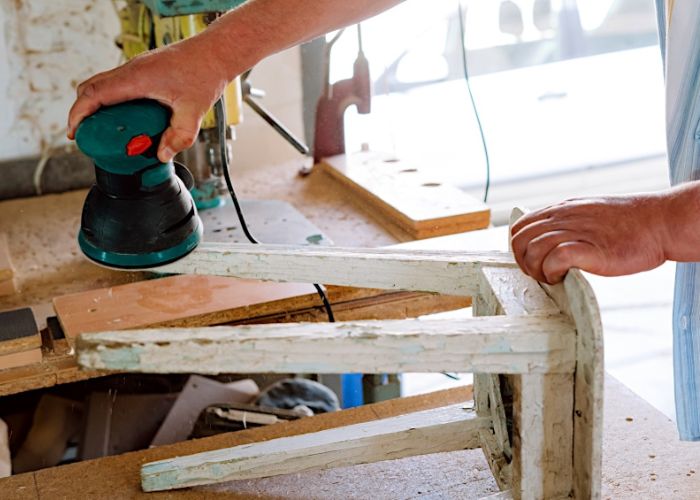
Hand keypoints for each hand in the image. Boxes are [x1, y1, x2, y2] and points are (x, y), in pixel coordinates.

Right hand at [67, 36, 229, 161]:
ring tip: (104, 131)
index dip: (78, 114)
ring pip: (102, 84)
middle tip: (86, 135)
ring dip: (96, 105)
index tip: (74, 132)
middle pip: (91, 88)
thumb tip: (162, 155)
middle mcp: (131, 70)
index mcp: (136, 78)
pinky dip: (111, 100)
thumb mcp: (193, 113)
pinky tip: (125, 119)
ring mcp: (136, 68)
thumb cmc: (205, 74)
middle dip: (82, 112)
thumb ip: (178, 137)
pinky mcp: (143, 70)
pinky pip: (117, 84)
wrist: (215, 53)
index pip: (94, 94)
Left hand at [510, 193, 669, 283]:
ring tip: (553, 278)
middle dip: (524, 262)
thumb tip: (550, 241)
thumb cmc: (630, 223)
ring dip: (537, 270)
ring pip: (532, 250)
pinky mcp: (588, 249)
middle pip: (519, 240)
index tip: (534, 262)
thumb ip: (566, 224)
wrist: (660, 222)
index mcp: (561, 210)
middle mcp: (563, 218)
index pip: (520, 227)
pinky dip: (552, 272)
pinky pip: (554, 258)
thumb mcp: (588, 214)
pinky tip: (563, 277)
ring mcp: (574, 232)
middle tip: (542, 274)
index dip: (520, 249)